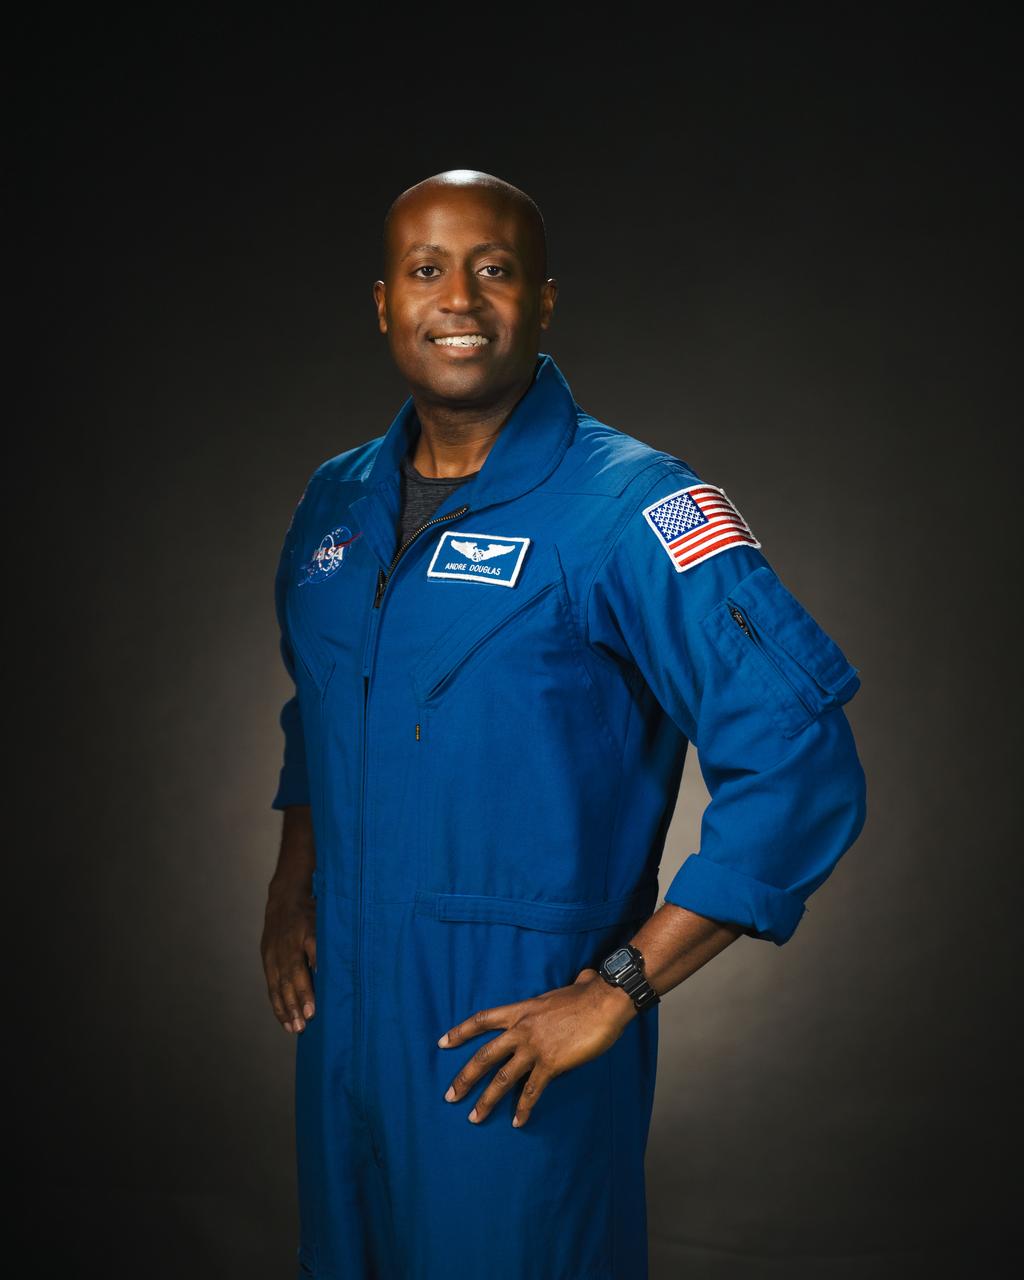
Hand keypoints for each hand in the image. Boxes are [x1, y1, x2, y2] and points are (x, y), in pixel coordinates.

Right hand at [260, 887, 316, 1032]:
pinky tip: (284, 1018)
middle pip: (287, 981)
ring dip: (285, 1009)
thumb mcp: (322, 921)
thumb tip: (327, 970)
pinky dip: (276, 1003)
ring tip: (293, 1029)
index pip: (301, 970)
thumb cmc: (310, 911)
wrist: (284, 897)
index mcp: (299, 938)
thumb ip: (324, 945)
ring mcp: (272, 955)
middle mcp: (283, 949)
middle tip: (302, 1026)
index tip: (312, 1010)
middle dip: (294, 1005)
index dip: (305, 991)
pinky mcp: (267, 960)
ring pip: (277, 986)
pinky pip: (271, 985)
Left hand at [437, 968, 635, 1127]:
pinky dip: (523, 1108)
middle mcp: (521, 1029)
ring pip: (501, 1078)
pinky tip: (517, 1122)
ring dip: (486, 1100)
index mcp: (521, 1010)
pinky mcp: (550, 1063)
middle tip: (450, 1096)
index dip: (460, 1032)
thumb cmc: (591, 992)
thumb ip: (573, 983)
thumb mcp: (573, 985)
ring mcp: (534, 1048)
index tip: (442, 1043)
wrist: (605, 1002)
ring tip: (474, 1118)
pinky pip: (532, 1091)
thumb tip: (584, 976)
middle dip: (464, 1077)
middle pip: (484, 1055)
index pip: (482, 1019)